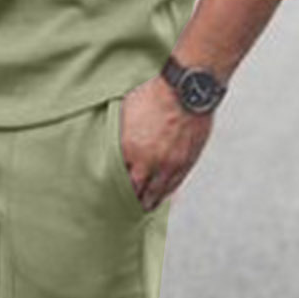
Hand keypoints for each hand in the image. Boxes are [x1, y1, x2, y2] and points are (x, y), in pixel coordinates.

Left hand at [119, 73, 214, 210]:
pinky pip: (174, 185)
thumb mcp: (127, 111)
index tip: (110, 192)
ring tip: (144, 207)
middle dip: (131, 200)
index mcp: (130, 149)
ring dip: (149, 201)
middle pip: (137, 191)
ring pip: (157, 192)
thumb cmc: (156, 94)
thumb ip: (120, 132)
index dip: (114, 187)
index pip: (118, 178)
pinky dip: (166, 193)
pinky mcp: (186, 162)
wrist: (188, 89)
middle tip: (125, 208)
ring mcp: (169, 164)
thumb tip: (113, 142)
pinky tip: (162, 196)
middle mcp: (149, 161)